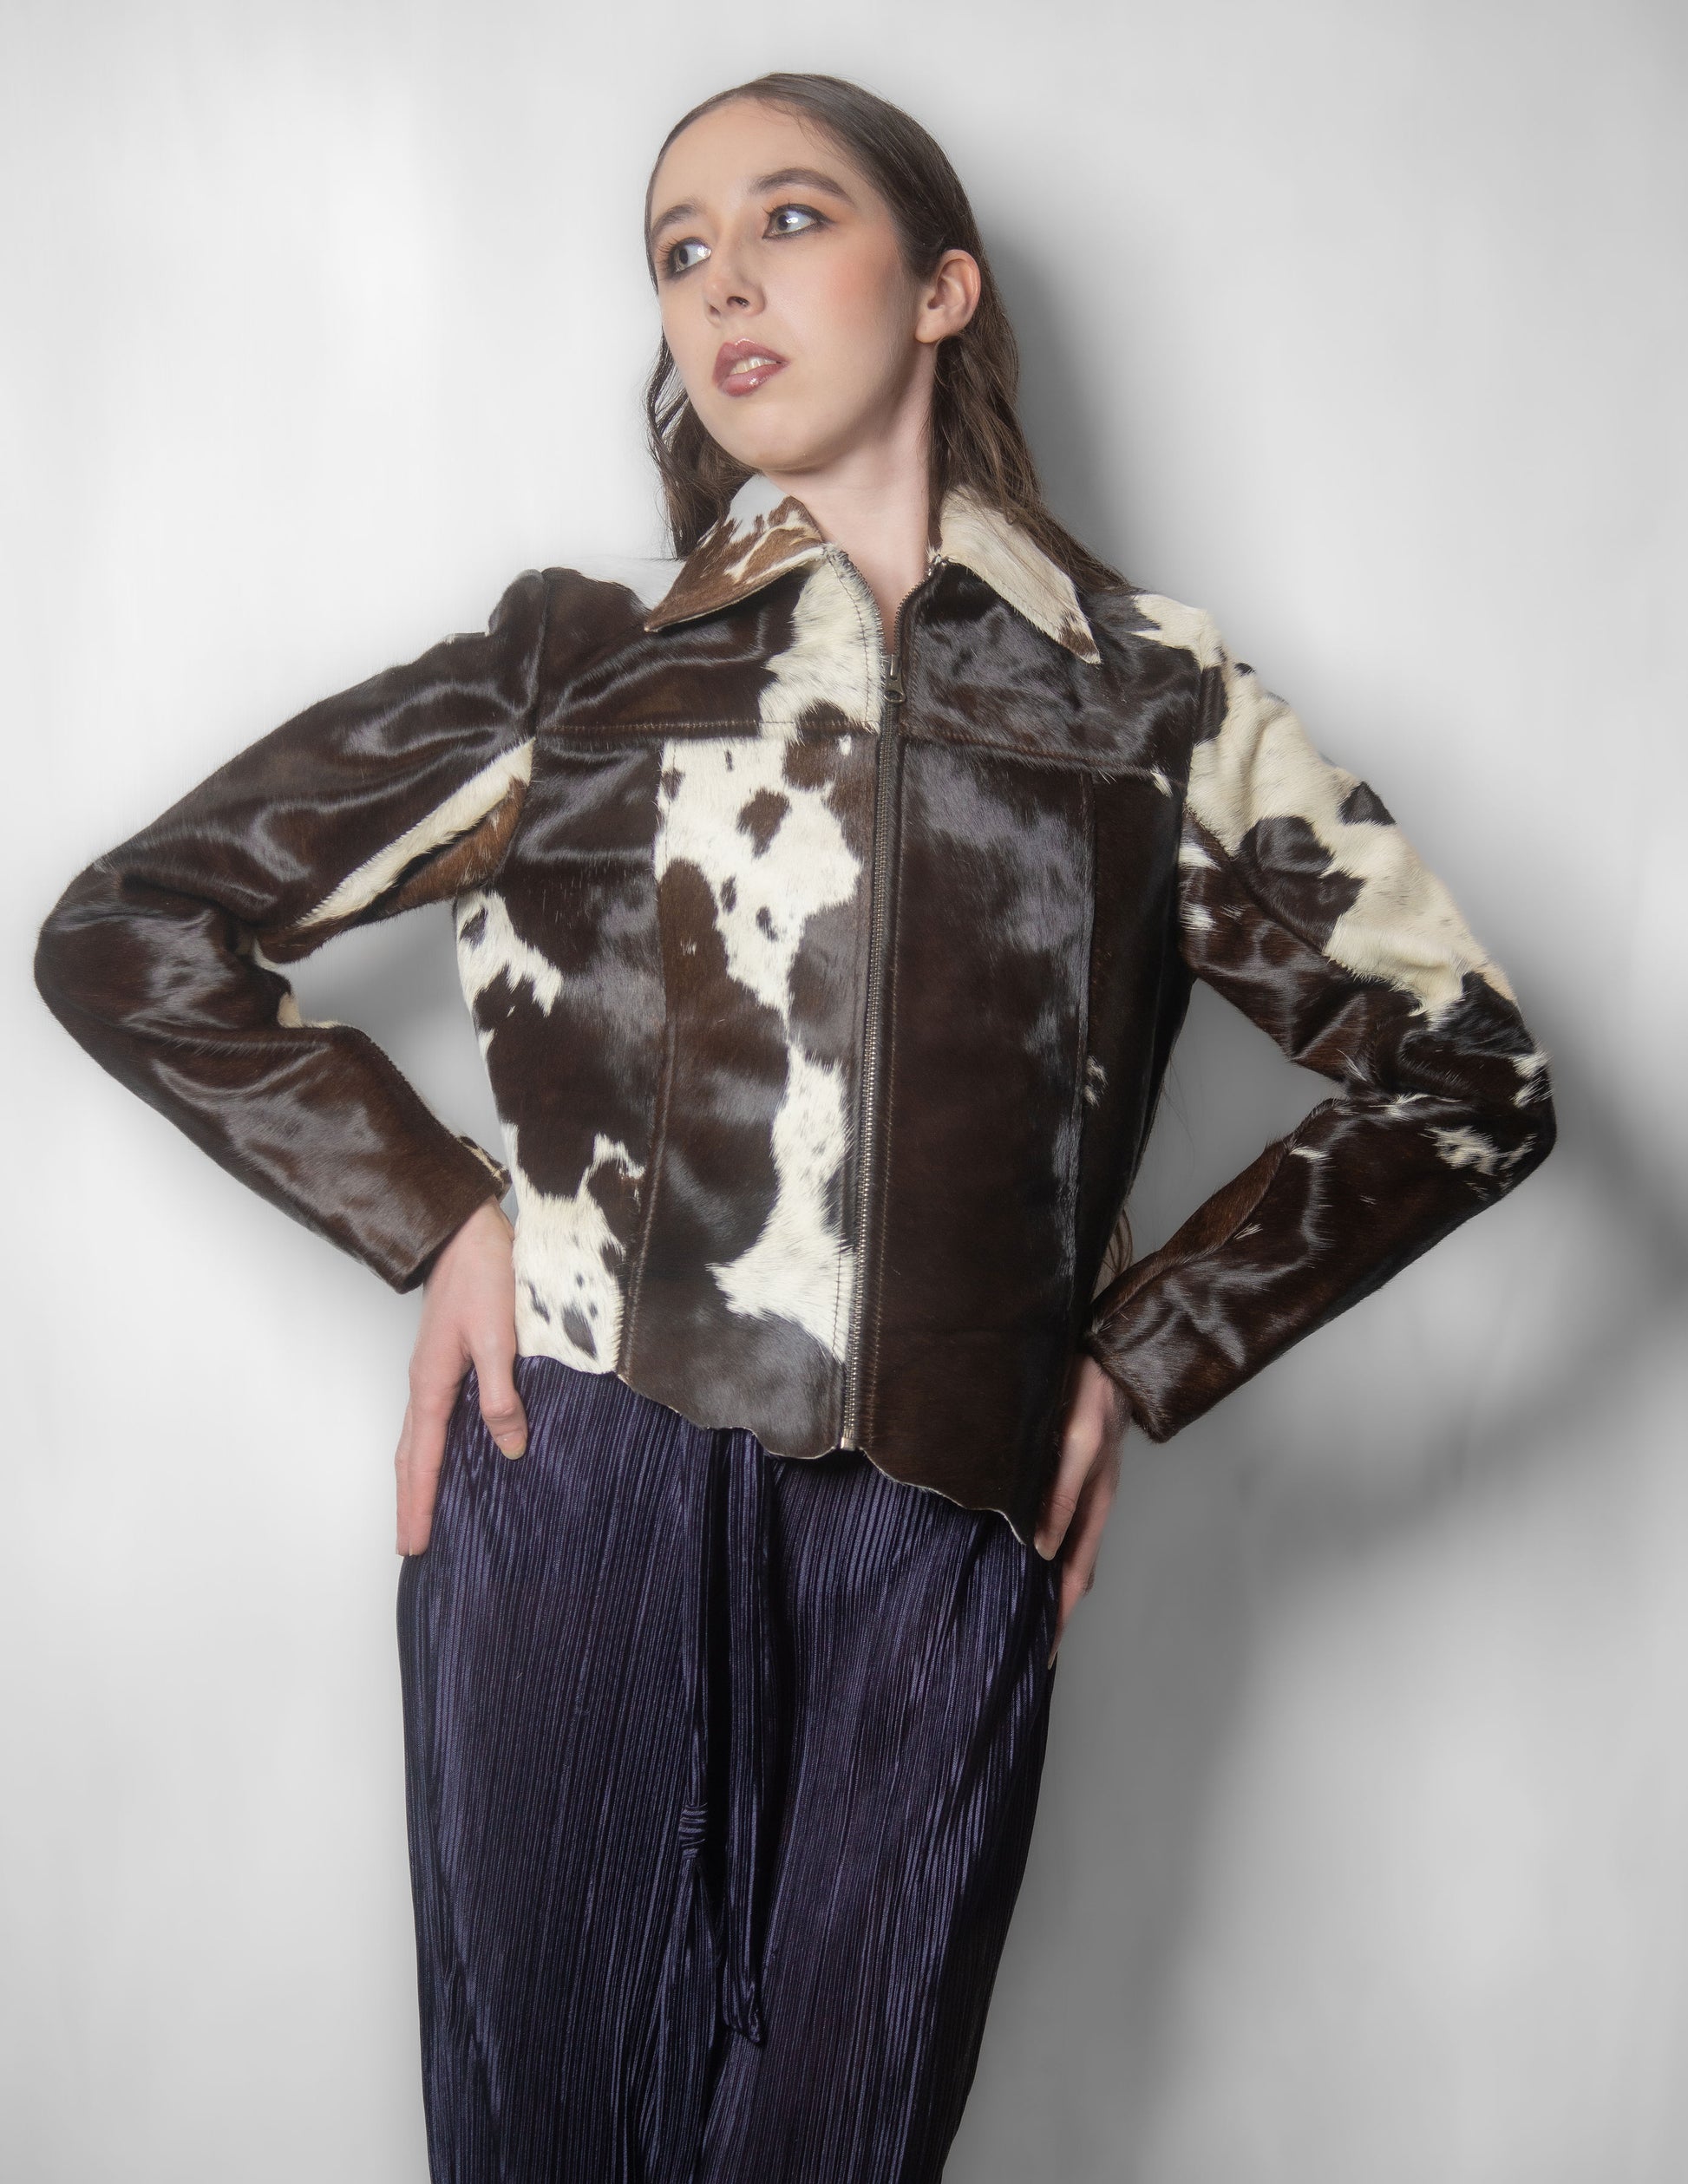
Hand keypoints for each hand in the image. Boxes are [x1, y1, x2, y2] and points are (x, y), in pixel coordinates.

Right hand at [394, 1197, 527, 1555]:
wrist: (468, 1234)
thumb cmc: (484, 1279)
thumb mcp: (500, 1339)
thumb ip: (501, 1394)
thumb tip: (509, 1447)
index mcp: (432, 1385)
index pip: (423, 1459)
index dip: (419, 1503)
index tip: (414, 1543)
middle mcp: (423, 1385)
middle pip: (410, 1457)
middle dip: (409, 1501)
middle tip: (408, 1545)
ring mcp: (430, 1374)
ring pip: (416, 1439)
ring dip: (415, 1478)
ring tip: (418, 1512)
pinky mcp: (443, 1362)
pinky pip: (430, 1419)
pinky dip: (429, 1449)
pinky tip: (444, 1455)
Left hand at [1035, 1352, 1129, 1667]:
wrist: (1106, 1355)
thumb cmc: (1092, 1395)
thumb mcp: (1077, 1445)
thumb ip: (1059, 1494)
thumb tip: (1039, 1546)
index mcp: (1096, 1507)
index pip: (1074, 1577)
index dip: (1058, 1616)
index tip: (1043, 1654)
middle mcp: (1091, 1507)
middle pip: (1071, 1573)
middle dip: (1052, 1611)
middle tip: (1027, 1648)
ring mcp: (1084, 1494)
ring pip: (1065, 1552)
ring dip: (1047, 1583)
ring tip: (1021, 1612)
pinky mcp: (1072, 1477)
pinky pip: (1059, 1526)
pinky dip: (1044, 1551)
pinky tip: (1025, 1554)